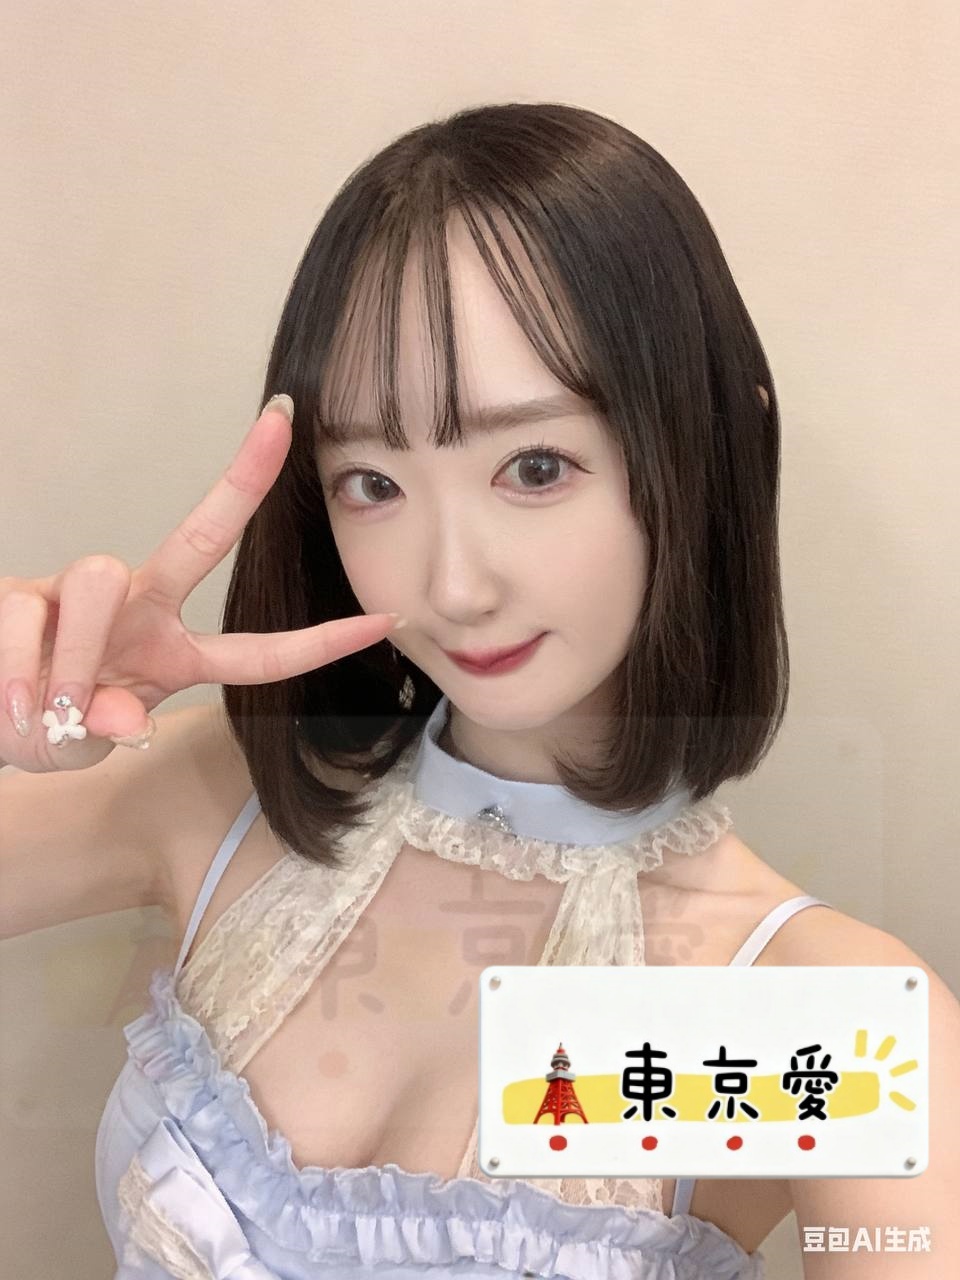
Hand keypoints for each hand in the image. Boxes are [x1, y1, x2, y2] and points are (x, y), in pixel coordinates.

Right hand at [0, 399, 400, 773]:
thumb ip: (110, 729)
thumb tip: (126, 718)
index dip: (320, 642)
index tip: (385, 620)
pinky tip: (14, 704)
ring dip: (75, 657)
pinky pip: (29, 615)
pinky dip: (22, 672)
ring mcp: (80, 591)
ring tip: (46, 711)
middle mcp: (139, 606)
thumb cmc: (43, 724)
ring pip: (100, 578)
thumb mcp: (82, 743)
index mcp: (173, 652)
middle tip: (281, 425)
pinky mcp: (21, 589)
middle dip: (242, 483)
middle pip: (198, 539)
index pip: (258, 650)